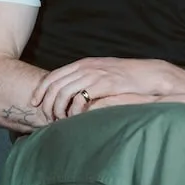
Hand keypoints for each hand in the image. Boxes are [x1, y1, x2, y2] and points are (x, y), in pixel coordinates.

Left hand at [32, 58, 184, 119]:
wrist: (149, 74)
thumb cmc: (127, 78)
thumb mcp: (103, 73)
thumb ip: (87, 78)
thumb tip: (71, 91)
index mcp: (84, 63)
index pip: (54, 75)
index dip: (41, 89)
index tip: (34, 102)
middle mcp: (87, 67)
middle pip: (55, 84)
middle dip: (46, 102)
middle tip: (46, 116)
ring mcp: (96, 74)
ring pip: (64, 92)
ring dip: (58, 108)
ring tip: (59, 120)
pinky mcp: (105, 84)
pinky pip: (80, 97)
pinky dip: (73, 110)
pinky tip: (74, 118)